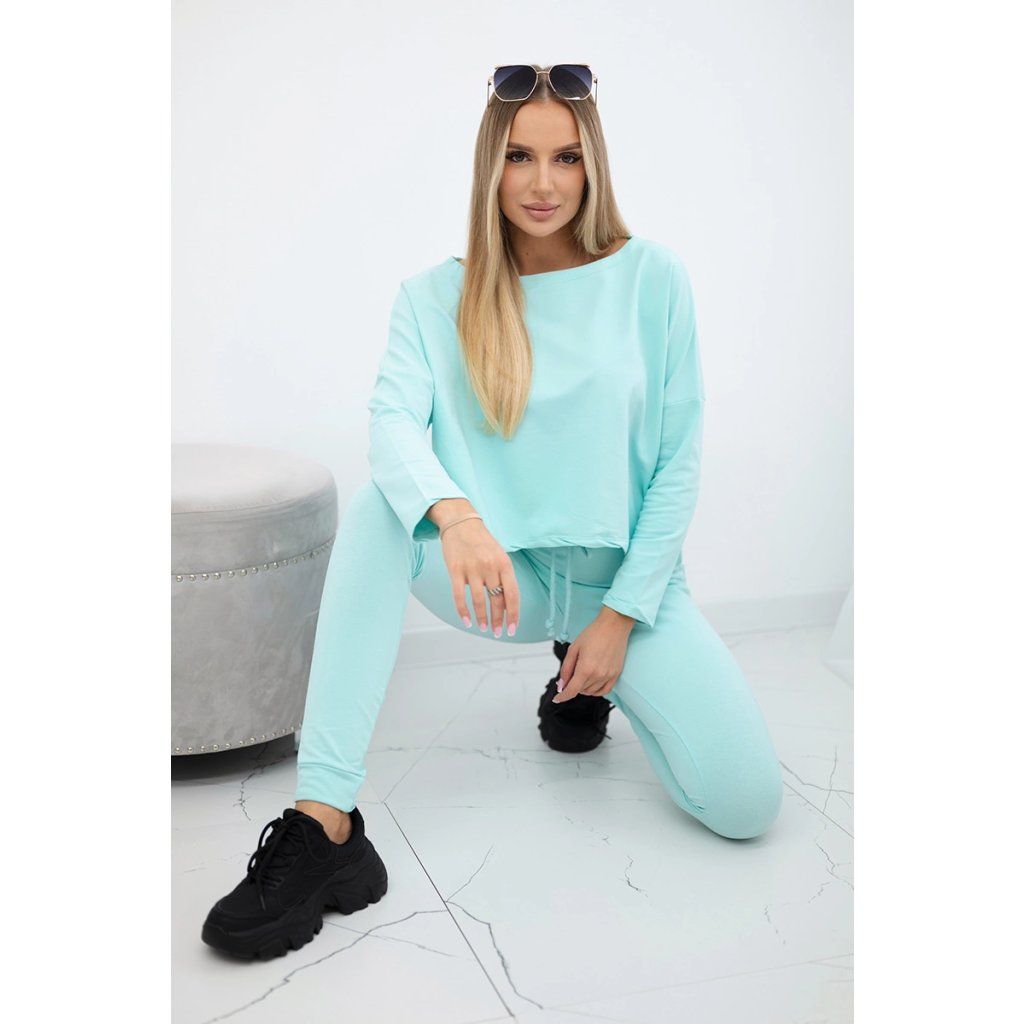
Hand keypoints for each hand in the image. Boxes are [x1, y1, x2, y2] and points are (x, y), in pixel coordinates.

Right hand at [440, 518, 519, 636]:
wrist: (460, 522)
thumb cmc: (481, 541)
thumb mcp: (499, 555)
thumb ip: (503, 577)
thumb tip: (505, 605)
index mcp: (504, 563)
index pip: (512, 595)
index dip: (513, 614)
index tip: (512, 628)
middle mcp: (490, 566)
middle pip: (497, 600)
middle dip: (498, 620)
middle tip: (498, 631)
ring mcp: (472, 568)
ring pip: (479, 601)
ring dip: (482, 618)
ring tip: (484, 627)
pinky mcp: (455, 570)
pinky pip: (460, 596)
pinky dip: (463, 611)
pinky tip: (467, 621)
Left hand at [552, 608, 634, 702]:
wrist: (614, 625)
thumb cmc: (594, 633)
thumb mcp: (574, 648)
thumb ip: (566, 668)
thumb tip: (561, 683)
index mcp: (586, 668)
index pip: (572, 691)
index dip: (562, 696)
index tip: (557, 698)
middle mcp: (598, 675)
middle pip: (580, 691)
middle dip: (572, 686)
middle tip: (571, 673)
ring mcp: (609, 676)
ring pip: (591, 692)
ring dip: (583, 688)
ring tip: (582, 673)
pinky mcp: (616, 674)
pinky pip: (605, 691)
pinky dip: (596, 691)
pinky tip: (591, 684)